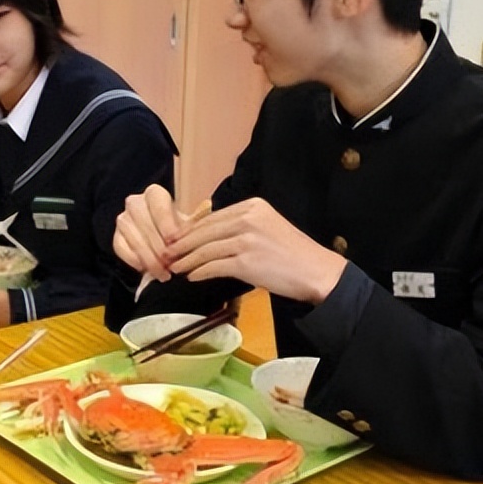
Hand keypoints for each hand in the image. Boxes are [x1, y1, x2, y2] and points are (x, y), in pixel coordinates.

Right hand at [113, 184, 186, 281]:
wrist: (162, 238)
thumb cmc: (178, 229)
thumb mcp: (188, 224)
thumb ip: (192, 226)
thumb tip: (199, 230)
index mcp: (155, 194)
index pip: (158, 206)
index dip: (166, 223)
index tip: (175, 240)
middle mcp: (135, 202)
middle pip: (145, 225)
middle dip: (159, 247)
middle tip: (172, 264)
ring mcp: (123, 219)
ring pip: (134, 239)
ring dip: (149, 259)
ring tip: (163, 273)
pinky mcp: (116, 236)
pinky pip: (121, 248)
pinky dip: (134, 260)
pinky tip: (146, 270)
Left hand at [163, 198, 346, 303]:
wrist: (317, 271)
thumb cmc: (291, 253)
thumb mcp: (266, 227)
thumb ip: (240, 226)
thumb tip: (206, 235)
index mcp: (252, 206)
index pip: (211, 217)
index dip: (189, 230)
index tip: (174, 239)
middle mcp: (248, 218)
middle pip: (204, 231)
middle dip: (181, 244)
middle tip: (165, 254)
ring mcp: (247, 239)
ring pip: (205, 249)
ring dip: (186, 260)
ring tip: (174, 267)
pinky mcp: (247, 262)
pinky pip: (214, 266)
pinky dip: (199, 272)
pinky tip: (191, 277)